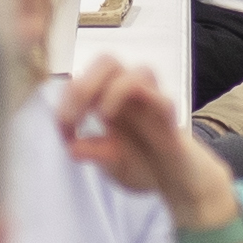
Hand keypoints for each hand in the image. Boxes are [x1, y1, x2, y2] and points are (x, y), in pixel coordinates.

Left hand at [56, 55, 236, 230]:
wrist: (179, 181)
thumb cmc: (144, 165)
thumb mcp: (112, 164)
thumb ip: (96, 153)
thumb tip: (72, 148)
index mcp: (110, 99)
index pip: (84, 79)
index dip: (66, 102)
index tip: (64, 133)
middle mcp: (131, 94)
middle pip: (108, 61)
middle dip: (84, 85)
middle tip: (72, 118)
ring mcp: (153, 103)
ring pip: (139, 70)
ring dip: (113, 89)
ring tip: (102, 116)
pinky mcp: (172, 120)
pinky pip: (163, 99)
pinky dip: (143, 107)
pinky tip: (133, 125)